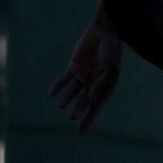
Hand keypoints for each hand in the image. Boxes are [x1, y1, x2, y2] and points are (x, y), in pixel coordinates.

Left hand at [48, 16, 122, 133]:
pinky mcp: (74, 67)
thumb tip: (91, 100)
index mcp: (105, 87)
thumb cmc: (111, 50)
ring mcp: (83, 76)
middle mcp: (93, 84)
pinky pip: (64, 79)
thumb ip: (101, 84)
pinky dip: (58, 86)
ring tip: (60, 105)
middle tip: (72, 117)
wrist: (104, 32)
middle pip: (84, 101)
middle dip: (78, 109)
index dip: (89, 119)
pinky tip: (51, 93)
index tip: (81, 131)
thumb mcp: (111, 68)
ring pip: (72, 91)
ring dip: (66, 98)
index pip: (96, 107)